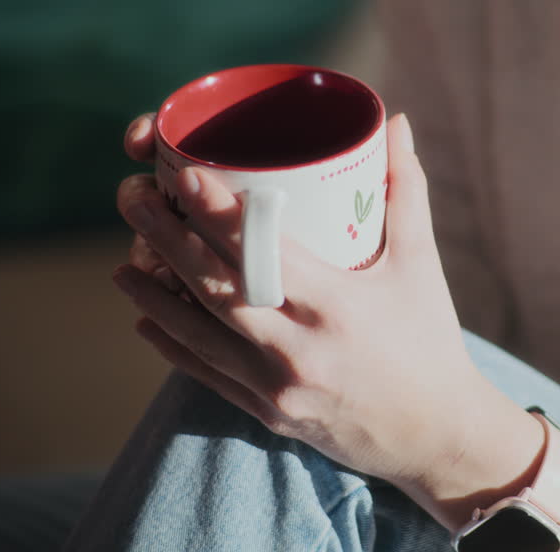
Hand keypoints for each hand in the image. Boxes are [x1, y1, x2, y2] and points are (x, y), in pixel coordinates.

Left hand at [112, 114, 543, 527]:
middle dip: (168, 240)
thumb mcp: (422, 264)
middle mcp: (300, 350)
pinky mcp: (268, 413)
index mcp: (339, 307)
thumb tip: (396, 124)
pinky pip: (208, 375)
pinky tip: (146, 318)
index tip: (183, 175)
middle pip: (216, 288)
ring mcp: (278, 387)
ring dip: (156, 295)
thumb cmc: (429, 341)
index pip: (263, 254)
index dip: (217, 213)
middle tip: (134, 198)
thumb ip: (406, 190)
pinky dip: (174, 345)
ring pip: (201, 334)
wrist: (435, 435)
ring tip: (124, 260)